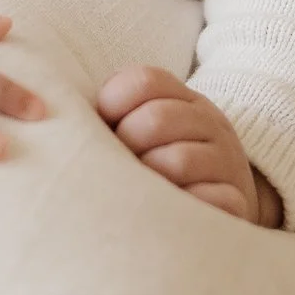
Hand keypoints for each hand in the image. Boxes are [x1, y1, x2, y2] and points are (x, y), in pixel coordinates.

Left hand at [96, 66, 281, 226]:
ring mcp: (226, 162)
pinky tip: (171, 213)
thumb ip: (110, 116)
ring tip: (140, 193)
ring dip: (150, 179)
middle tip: (120, 166)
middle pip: (156, 119)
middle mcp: (210, 124)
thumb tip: (56, 113)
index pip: (145, 81)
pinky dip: (187, 205)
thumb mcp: (144, 129)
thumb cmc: (161, 164)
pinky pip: (213, 199)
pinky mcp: (237, 202)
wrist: (224, 200)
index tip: (106, 125)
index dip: (114, 102)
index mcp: (184, 99)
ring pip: (179, 160)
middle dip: (127, 144)